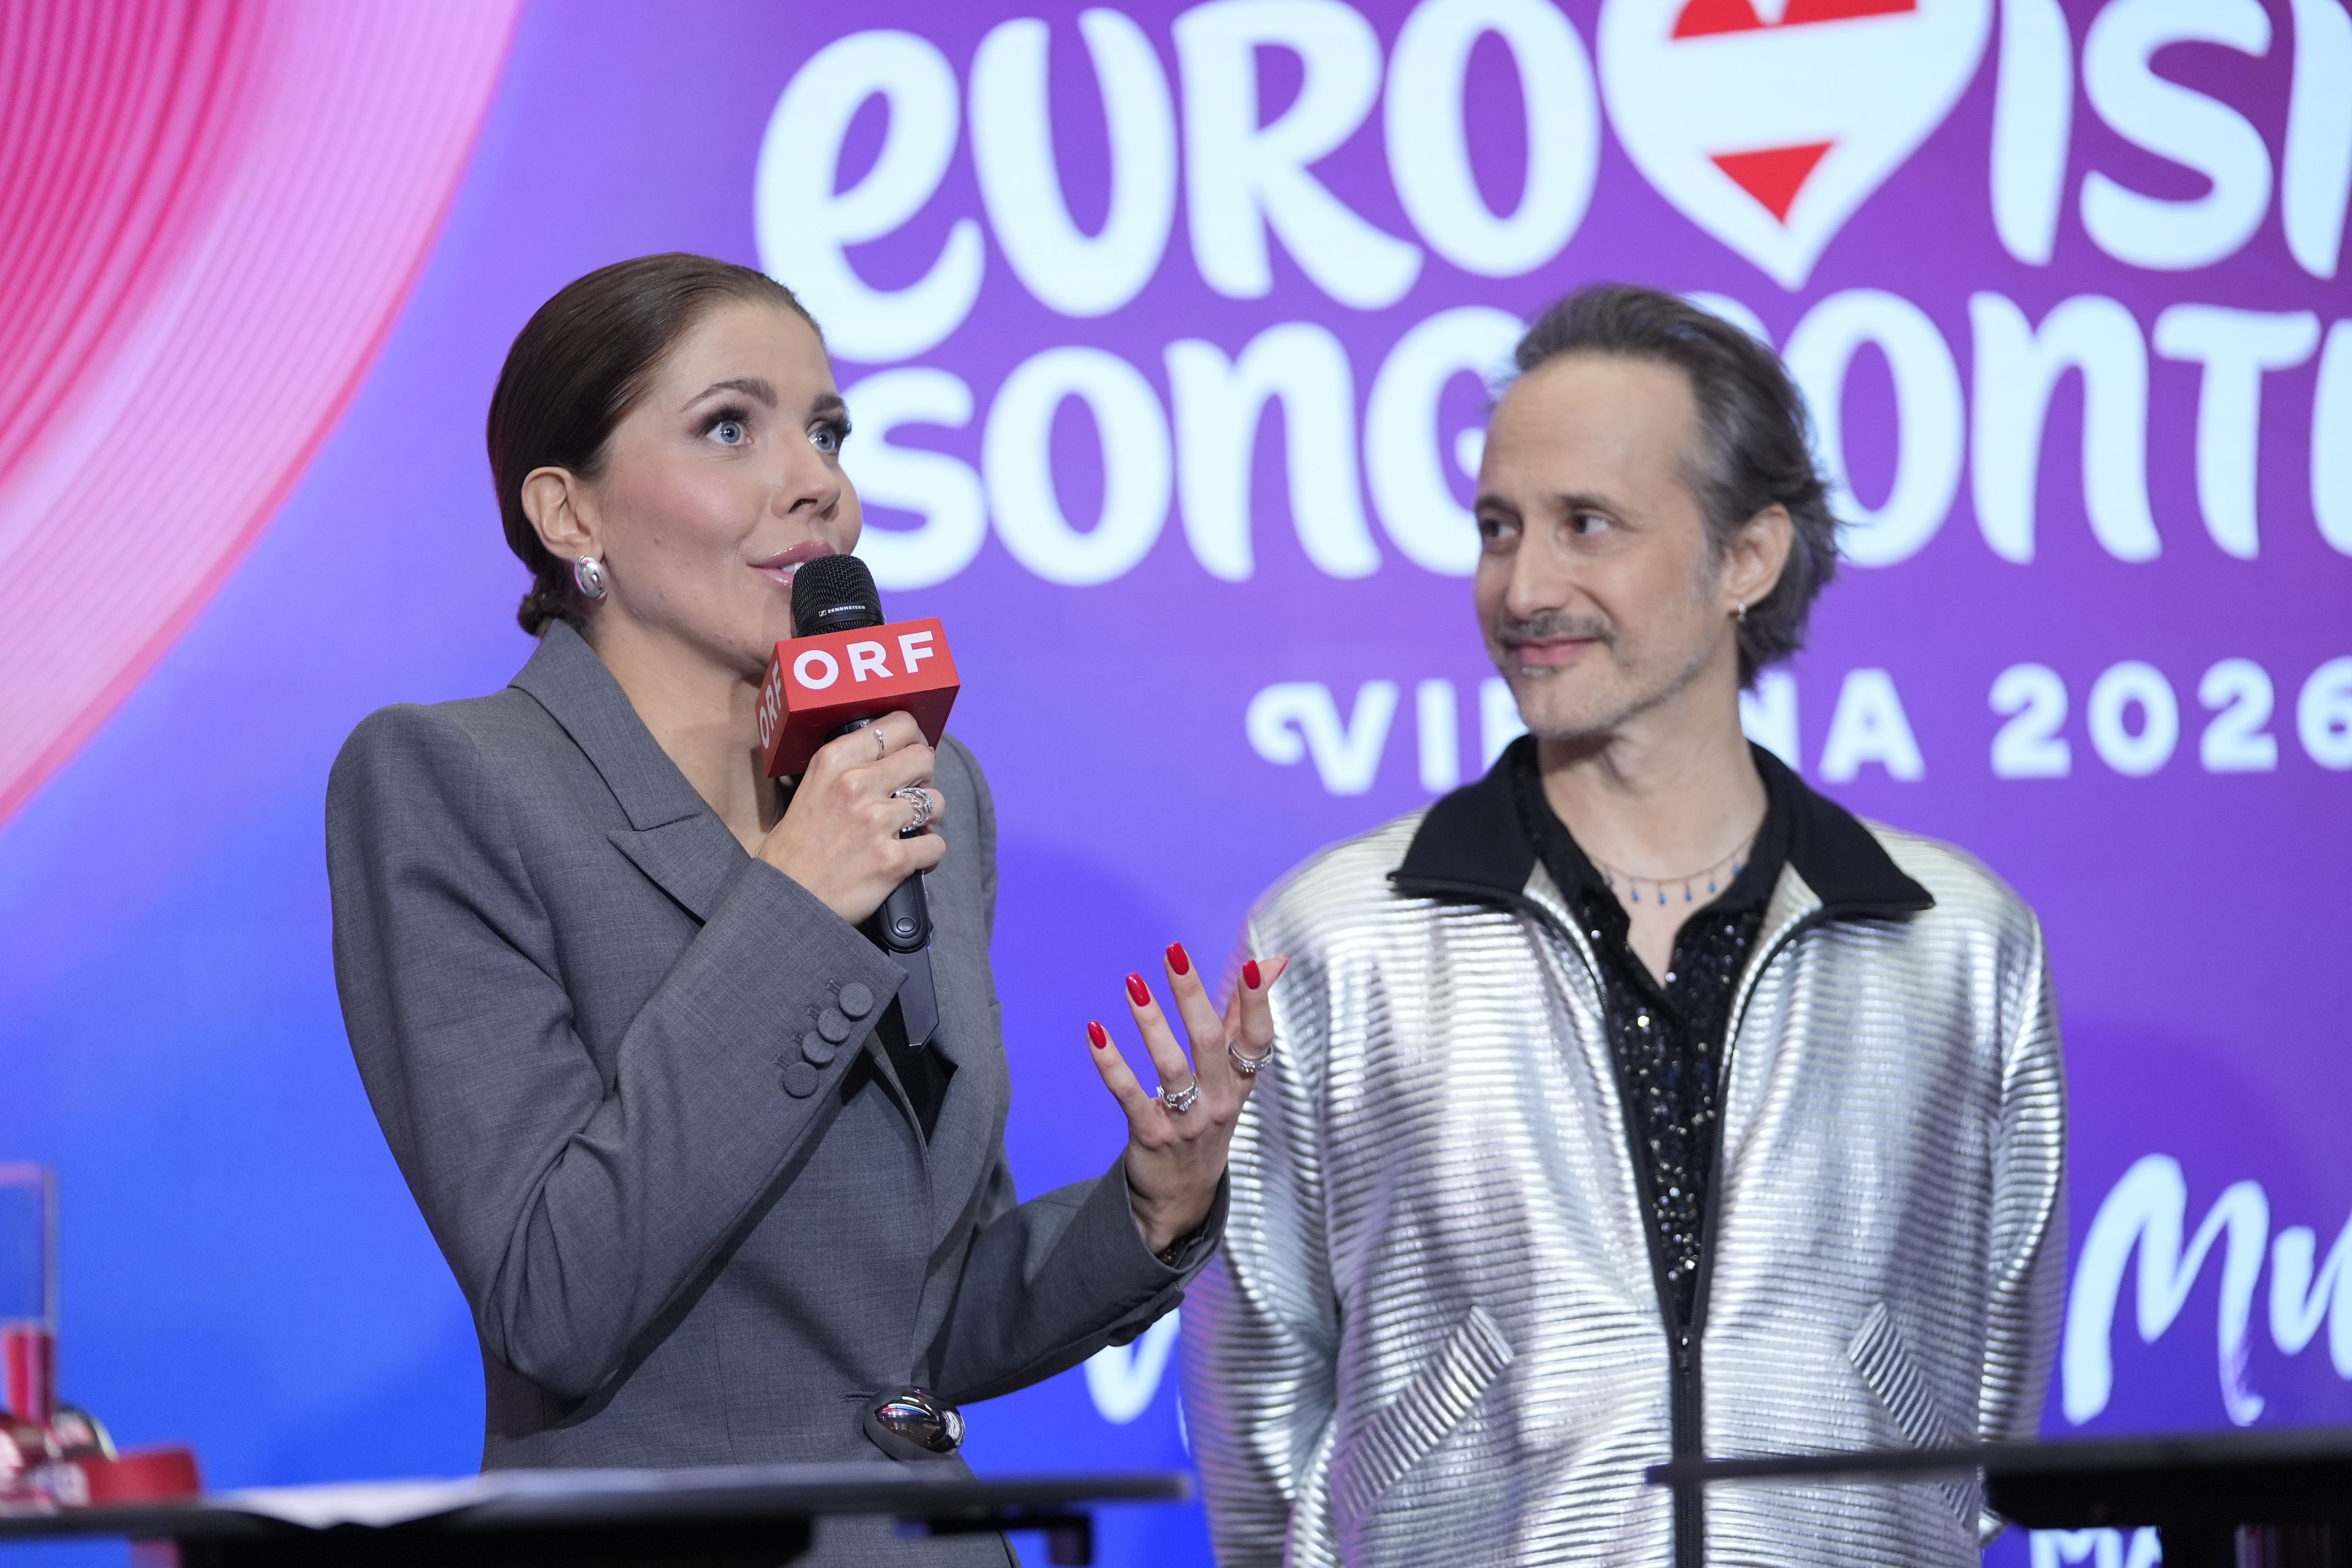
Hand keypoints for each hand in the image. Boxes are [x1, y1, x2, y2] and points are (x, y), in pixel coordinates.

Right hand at [758, 712, 945, 924]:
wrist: (785, 899)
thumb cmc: (797, 848)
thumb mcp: (812, 788)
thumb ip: (850, 767)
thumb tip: (895, 756)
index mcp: (835, 760)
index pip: (898, 725)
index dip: (913, 740)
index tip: (909, 755)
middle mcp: (856, 783)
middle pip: (923, 757)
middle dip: (924, 777)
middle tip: (910, 795)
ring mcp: (877, 821)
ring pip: (935, 801)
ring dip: (928, 818)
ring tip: (909, 831)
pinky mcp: (892, 859)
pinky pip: (936, 845)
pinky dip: (928, 855)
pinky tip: (910, 860)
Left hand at [1086, 944, 1286, 1256]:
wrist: (1183, 1196)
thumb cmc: (1210, 1118)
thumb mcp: (1233, 1075)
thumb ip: (1244, 1016)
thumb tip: (1272, 961)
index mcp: (1241, 1082)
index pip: (1258, 1040)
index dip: (1258, 1005)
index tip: (1252, 967)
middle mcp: (1219, 1101)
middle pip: (1210, 1043)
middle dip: (1192, 996)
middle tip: (1174, 954)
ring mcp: (1186, 1121)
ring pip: (1170, 1066)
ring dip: (1151, 1022)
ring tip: (1133, 984)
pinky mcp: (1151, 1135)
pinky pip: (1129, 1094)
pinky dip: (1111, 1063)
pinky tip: (1094, 1032)